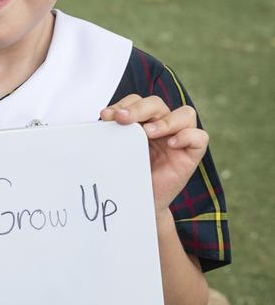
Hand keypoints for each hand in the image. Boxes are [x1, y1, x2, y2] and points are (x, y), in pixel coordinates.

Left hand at [100, 96, 207, 213]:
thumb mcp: (120, 153)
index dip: (124, 104)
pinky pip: (200, 137)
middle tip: (121, 119)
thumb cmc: (132, 177)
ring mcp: (180, 138)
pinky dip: (187, 136)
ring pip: (185, 114)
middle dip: (138, 109)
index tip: (106, 116)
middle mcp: (163, 126)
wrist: (142, 203)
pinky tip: (171, 144)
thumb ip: (117, 136)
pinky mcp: (192, 154)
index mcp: (144, 122)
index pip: (137, 101)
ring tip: (148, 133)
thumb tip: (104, 121)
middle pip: (157, 104)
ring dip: (164, 121)